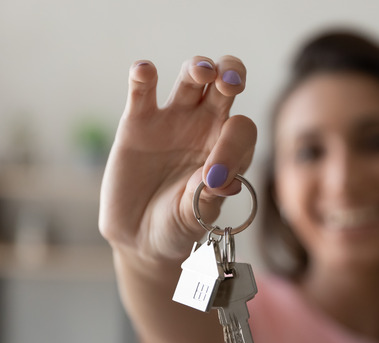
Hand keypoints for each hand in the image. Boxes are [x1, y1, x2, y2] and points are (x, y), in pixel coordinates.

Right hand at [99, 56, 256, 262]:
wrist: (141, 238)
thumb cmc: (178, 226)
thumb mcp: (196, 217)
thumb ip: (208, 197)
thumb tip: (220, 178)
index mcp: (229, 149)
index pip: (241, 130)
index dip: (234, 145)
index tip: (215, 176)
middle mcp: (205, 127)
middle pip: (224, 86)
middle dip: (231, 75)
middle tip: (230, 82)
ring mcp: (172, 120)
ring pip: (190, 80)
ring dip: (197, 68)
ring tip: (202, 72)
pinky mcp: (137, 122)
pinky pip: (142, 91)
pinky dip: (143, 76)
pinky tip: (144, 70)